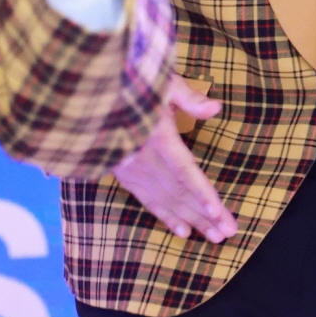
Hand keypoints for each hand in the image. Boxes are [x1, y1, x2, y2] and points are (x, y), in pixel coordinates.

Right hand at [112, 77, 237, 244]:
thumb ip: (188, 97)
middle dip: (204, 214)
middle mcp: (142, 157)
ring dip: (190, 220)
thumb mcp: (160, 80)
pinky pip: (146, 199)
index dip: (201, 193)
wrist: (88, 89)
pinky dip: (164, 216)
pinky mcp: (121, 172)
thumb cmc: (129, 79)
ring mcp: (130, 167)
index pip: (183, 170)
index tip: (218, 213)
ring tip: (213, 237)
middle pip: (179, 191)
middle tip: (227, 233)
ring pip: (165, 200)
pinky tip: (182, 230)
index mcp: (155, 135)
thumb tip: (215, 108)